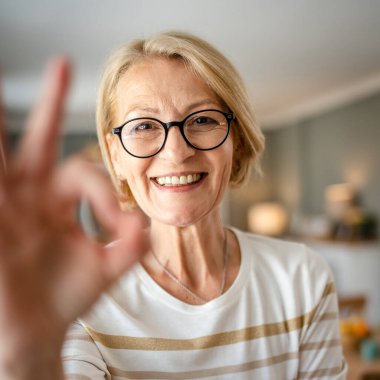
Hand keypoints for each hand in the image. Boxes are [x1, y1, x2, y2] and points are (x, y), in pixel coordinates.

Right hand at [0, 58, 147, 373]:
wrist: (42, 331)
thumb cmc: (70, 297)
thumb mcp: (110, 268)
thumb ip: (132, 245)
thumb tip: (143, 223)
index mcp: (62, 201)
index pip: (86, 173)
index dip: (105, 192)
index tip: (117, 222)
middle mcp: (33, 195)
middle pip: (40, 140)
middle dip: (51, 104)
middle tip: (62, 64)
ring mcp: (7, 207)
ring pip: (2, 154)